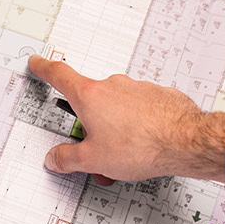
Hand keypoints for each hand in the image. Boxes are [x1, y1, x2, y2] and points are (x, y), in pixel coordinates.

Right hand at [28, 55, 224, 183]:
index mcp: (90, 96)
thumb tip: (55, 158)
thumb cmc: (140, 145)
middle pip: (91, 101)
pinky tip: (144, 145)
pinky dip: (138, 125)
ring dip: (115, 129)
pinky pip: (141, 110)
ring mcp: (137, 89)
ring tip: (124, 157)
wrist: (186, 141)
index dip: (45, 68)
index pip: (59, 75)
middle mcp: (113, 86)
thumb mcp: (93, 160)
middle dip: (90, 124)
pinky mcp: (159, 96)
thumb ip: (68, 158)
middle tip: (94, 149)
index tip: (38, 63)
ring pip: (117, 108)